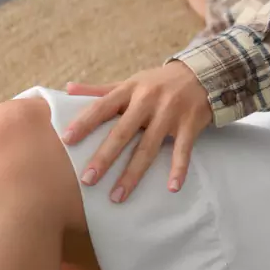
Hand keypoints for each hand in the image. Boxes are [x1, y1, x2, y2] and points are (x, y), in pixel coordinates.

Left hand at [60, 63, 212, 201]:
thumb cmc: (160, 82)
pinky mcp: (189, 125)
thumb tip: (67, 89)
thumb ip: (100, 89)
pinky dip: (178, 169)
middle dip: (104, 157)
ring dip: (133, 174)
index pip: (103, 106)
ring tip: (117, 196)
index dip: (84, 123)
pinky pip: (182, 150)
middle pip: (123, 132)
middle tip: (87, 180)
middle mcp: (148, 101)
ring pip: (148, 147)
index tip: (66, 140)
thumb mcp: (132, 81)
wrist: (203, 73)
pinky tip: (172, 188)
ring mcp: (170, 114)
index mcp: (130, 89)